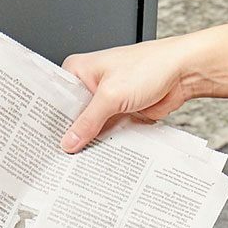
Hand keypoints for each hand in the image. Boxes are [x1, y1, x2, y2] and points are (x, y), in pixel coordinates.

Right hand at [60, 33, 209, 152]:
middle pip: (73, 117)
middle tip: (62, 156)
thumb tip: (69, 141)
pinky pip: (108, 134)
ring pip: (91, 128)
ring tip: (78, 160)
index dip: (51, 121)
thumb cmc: (150, 66)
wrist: (182, 73)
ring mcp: (106, 101)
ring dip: (90, 142)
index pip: (56, 99)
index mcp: (79, 70)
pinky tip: (100, 156)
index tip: (45, 141)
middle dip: (72, 135)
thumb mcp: (111, 95)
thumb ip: (88, 121)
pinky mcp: (120, 114)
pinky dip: (106, 143)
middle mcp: (90, 85)